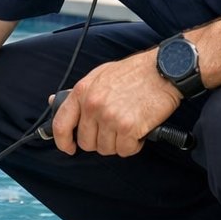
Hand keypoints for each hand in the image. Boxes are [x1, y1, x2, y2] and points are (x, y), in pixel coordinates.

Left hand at [47, 51, 181, 156]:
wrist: (164, 69)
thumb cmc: (135, 72)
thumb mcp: (100, 74)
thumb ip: (80, 92)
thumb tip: (56, 101)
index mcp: (83, 91)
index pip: (61, 124)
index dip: (63, 141)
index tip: (69, 147)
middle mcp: (93, 105)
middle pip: (87, 142)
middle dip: (100, 141)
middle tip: (114, 130)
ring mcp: (110, 117)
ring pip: (106, 149)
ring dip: (118, 143)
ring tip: (129, 126)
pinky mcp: (129, 128)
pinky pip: (126, 150)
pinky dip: (134, 145)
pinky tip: (139, 131)